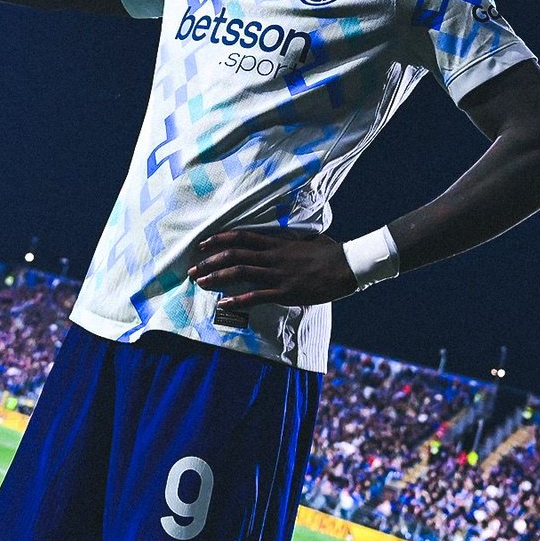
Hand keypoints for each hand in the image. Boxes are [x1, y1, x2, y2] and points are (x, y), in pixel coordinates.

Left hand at [188, 229, 357, 309]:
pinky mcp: (285, 292)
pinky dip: (237, 300)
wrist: (348, 266)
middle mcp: (272, 257)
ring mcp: (278, 274)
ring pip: (239, 272)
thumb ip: (291, 241)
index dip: (218, 239)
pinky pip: (256, 296)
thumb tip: (285, 239)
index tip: (202, 244)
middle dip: (209, 261)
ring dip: (216, 278)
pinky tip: (222, 304)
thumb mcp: (307, 240)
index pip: (241, 236)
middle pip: (233, 254)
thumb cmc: (331, 252)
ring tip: (199, 283)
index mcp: (277, 243)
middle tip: (192, 269)